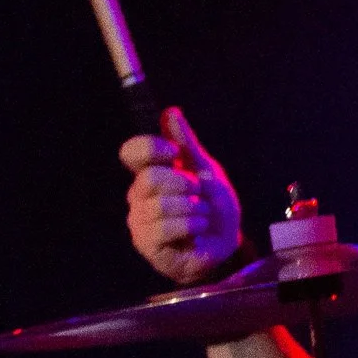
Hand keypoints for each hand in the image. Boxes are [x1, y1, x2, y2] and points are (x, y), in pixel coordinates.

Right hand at [119, 107, 242, 284]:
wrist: (227, 243)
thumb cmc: (214, 207)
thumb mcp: (207, 170)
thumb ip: (186, 144)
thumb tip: (170, 112)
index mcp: (150, 174)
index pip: (131, 152)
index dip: (152, 148)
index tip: (175, 153)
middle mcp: (138, 197)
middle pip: (149, 178)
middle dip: (185, 184)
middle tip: (199, 194)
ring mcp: (140, 222)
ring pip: (158, 205)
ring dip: (192, 209)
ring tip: (200, 215)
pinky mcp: (148, 245)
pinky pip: (164, 229)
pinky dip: (190, 226)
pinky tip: (197, 230)